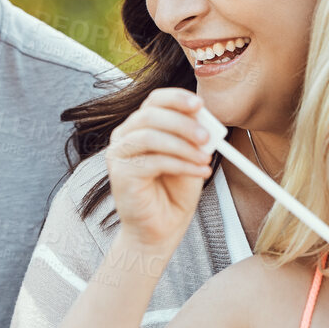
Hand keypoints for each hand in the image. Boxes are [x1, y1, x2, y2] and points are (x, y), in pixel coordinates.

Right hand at [107, 88, 212, 252]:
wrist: (162, 229)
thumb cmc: (174, 192)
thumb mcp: (190, 156)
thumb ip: (193, 135)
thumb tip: (203, 115)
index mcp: (141, 126)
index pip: (155, 100)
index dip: (176, 98)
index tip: (200, 105)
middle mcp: (125, 136)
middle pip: (150, 115)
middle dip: (183, 123)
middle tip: (208, 137)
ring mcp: (120, 154)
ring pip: (150, 136)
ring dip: (183, 146)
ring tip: (205, 159)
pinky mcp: (121, 174)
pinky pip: (153, 161)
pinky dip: (182, 165)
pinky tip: (200, 172)